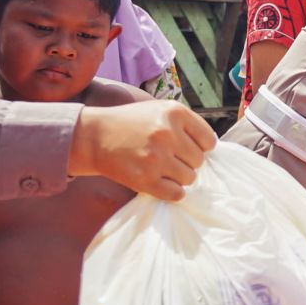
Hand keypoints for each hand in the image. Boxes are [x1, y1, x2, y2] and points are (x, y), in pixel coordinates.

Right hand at [69, 101, 216, 201]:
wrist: (94, 136)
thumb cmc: (132, 123)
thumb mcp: (161, 110)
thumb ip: (187, 124)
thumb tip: (212, 147)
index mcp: (175, 113)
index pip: (208, 141)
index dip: (201, 147)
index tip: (189, 148)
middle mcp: (167, 134)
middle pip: (199, 160)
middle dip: (188, 161)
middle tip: (171, 158)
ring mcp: (156, 158)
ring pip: (190, 178)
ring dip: (180, 177)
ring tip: (163, 169)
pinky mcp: (144, 179)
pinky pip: (176, 194)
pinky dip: (173, 192)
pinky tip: (162, 183)